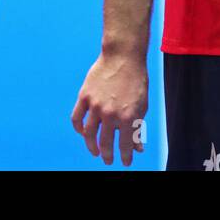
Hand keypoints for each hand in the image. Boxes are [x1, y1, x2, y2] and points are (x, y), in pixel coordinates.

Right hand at [71, 51, 147, 165]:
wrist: (123, 56)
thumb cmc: (136, 80)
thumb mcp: (142, 104)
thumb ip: (138, 126)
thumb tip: (138, 147)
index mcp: (128, 116)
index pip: (125, 145)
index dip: (125, 157)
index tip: (125, 163)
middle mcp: (110, 113)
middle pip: (105, 142)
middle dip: (107, 155)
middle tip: (108, 160)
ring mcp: (95, 105)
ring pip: (89, 134)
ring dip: (91, 146)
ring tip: (95, 152)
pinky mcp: (84, 96)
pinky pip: (77, 118)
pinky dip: (78, 128)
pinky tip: (83, 132)